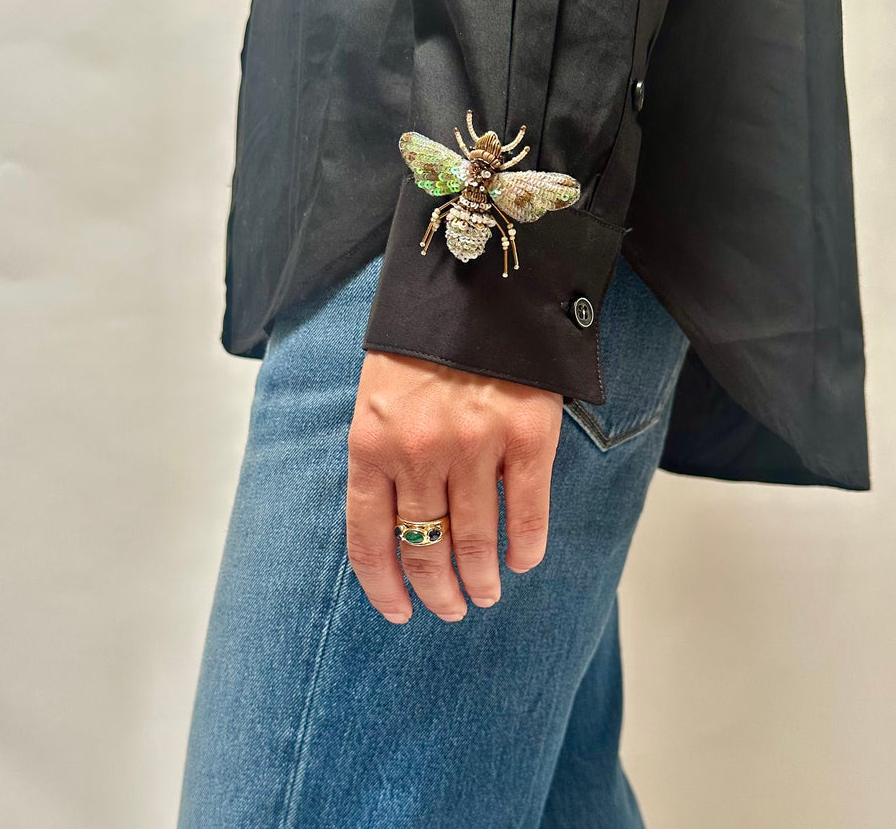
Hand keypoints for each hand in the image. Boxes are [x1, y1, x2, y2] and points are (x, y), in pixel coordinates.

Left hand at [346, 351, 562, 622]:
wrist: (475, 285)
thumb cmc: (419, 346)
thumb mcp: (377, 398)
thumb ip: (381, 458)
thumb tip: (397, 526)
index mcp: (371, 443)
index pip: (370, 539)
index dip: (384, 586)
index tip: (399, 612)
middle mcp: (419, 452)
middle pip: (424, 548)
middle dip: (436, 591)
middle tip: (451, 608)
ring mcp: (474, 445)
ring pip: (475, 540)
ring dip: (481, 579)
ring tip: (485, 594)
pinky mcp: (526, 436)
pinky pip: (527, 512)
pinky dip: (527, 547)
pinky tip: (524, 562)